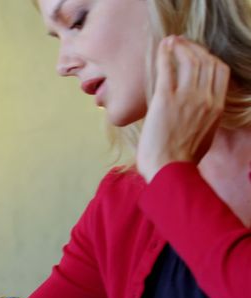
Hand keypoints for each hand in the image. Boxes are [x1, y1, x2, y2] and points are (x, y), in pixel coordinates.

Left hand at [137, 36, 228, 181]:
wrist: (169, 170)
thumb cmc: (181, 158)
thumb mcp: (205, 134)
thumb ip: (204, 117)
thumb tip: (198, 110)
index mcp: (217, 107)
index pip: (220, 71)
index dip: (209, 57)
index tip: (197, 53)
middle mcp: (206, 99)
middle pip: (206, 61)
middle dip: (194, 48)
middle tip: (181, 43)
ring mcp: (187, 98)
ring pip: (189, 61)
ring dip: (180, 47)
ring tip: (170, 42)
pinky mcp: (166, 100)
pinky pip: (168, 69)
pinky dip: (165, 55)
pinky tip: (162, 48)